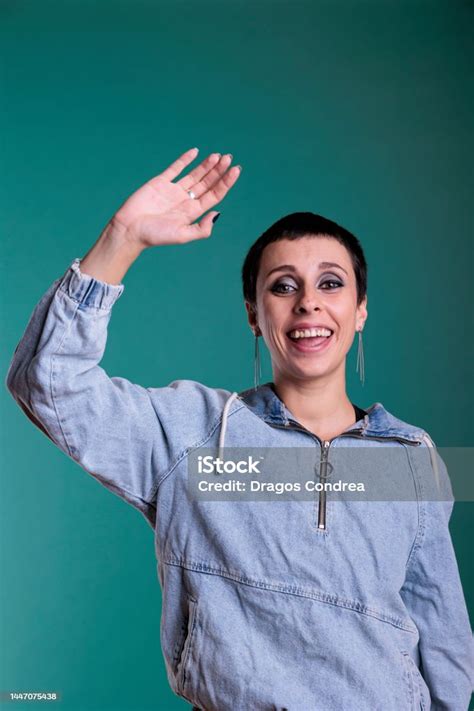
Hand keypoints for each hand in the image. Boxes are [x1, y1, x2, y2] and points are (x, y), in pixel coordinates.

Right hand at [109, 148, 240, 248]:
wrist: (130, 229)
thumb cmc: (155, 235)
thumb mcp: (182, 236)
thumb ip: (202, 228)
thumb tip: (218, 213)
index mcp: (193, 212)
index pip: (214, 194)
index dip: (226, 182)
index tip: (235, 170)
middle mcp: (185, 200)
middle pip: (207, 183)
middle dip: (218, 171)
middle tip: (229, 158)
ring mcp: (173, 190)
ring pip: (194, 174)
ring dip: (206, 165)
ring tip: (218, 155)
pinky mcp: (160, 182)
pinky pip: (175, 168)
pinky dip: (185, 160)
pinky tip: (195, 152)